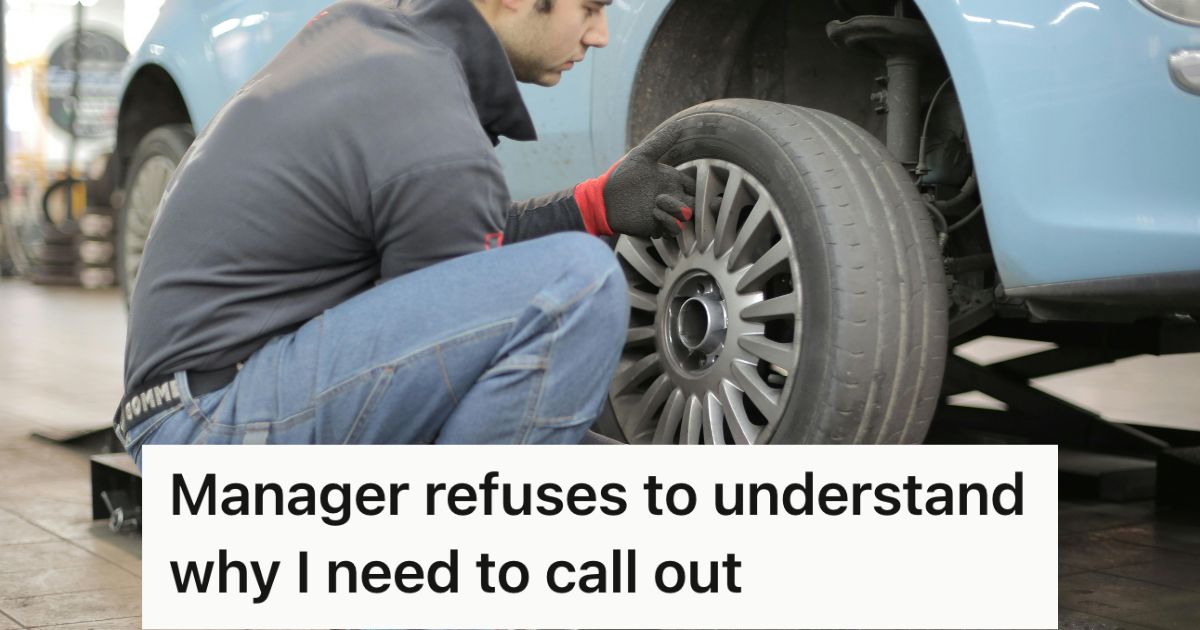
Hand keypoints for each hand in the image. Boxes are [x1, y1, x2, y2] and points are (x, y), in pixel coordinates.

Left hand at [602, 124, 695, 238]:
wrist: (604, 199)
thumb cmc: (622, 176)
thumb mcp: (641, 156)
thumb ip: (660, 142)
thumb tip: (679, 125)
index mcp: (672, 181)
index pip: (695, 186)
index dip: (697, 186)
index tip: (685, 184)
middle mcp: (672, 198)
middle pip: (695, 204)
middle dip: (691, 202)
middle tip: (669, 194)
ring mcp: (665, 213)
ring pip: (686, 217)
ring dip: (677, 210)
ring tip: (658, 201)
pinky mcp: (657, 227)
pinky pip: (673, 229)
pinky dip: (668, 221)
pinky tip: (654, 213)